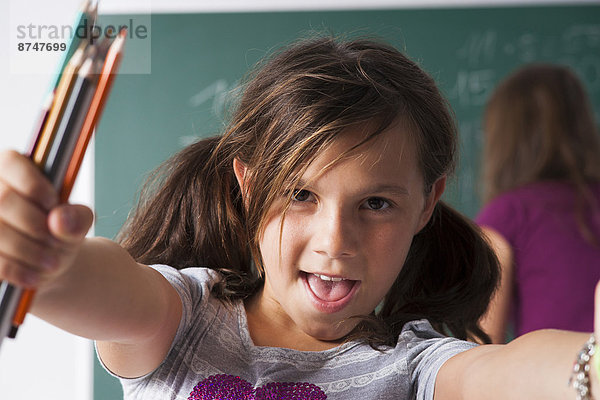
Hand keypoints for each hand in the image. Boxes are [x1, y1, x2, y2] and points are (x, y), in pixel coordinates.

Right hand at [0, 150, 92, 287]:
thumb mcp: (77, 224)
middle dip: (34, 224)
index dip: (33, 184)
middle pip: (2, 198)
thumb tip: (60, 218)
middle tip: (56, 240)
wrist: (46, 266)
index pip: (10, 161)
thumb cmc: (60, 234)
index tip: (53, 203)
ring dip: (28, 250)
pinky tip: (35, 276)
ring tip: (52, 262)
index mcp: (10, 170)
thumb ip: (78, 217)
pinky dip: (16, 269)